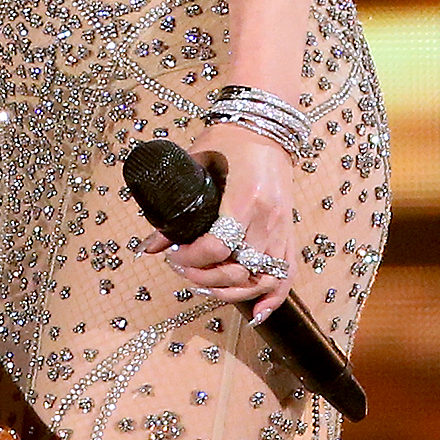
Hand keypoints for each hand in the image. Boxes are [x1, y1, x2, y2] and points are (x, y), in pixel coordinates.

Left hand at [140, 128, 297, 323]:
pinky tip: (256, 314)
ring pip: (263, 278)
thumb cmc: (228, 139)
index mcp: (245, 197)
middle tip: (181, 270)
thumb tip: (149, 244)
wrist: (265, 125)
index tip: (174, 255)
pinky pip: (286, 274)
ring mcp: (283, 228)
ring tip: (204, 288)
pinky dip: (272, 298)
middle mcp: (268, 218)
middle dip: (207, 279)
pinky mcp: (289, 233)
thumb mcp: (197, 162)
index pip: (220, 245)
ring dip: (232, 293)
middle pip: (241, 268)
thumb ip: (174, 204)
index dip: (193, 259)